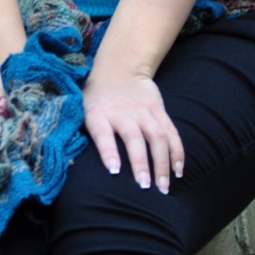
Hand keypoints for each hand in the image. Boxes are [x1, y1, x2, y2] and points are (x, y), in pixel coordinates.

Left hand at [82, 72, 183, 194]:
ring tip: (163, 186)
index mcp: (98, 115)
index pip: (103, 134)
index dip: (108, 152)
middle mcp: (122, 112)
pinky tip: (177, 170)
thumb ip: (85, 132)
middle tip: (144, 186)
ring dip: (162, 162)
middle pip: (133, 138)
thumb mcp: (83, 109)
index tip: (114, 171)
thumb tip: (77, 163)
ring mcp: (142, 110)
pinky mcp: (158, 108)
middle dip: (140, 163)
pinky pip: (170, 131)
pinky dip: (176, 152)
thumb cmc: (97, 97)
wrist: (118, 67)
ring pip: (156, 136)